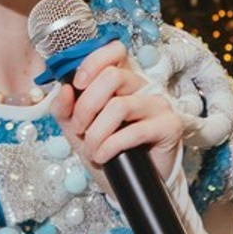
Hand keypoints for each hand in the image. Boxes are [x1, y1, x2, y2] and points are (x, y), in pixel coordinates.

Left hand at [51, 39, 182, 180]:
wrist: (130, 183)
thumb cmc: (107, 150)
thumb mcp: (77, 130)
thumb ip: (65, 109)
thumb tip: (63, 90)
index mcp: (122, 80)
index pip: (114, 51)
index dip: (92, 63)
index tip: (77, 85)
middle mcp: (142, 87)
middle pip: (111, 77)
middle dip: (86, 106)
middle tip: (79, 128)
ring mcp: (157, 105)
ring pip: (119, 106)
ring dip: (97, 132)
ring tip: (92, 149)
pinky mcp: (169, 126)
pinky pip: (135, 130)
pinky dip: (111, 145)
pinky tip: (104, 155)